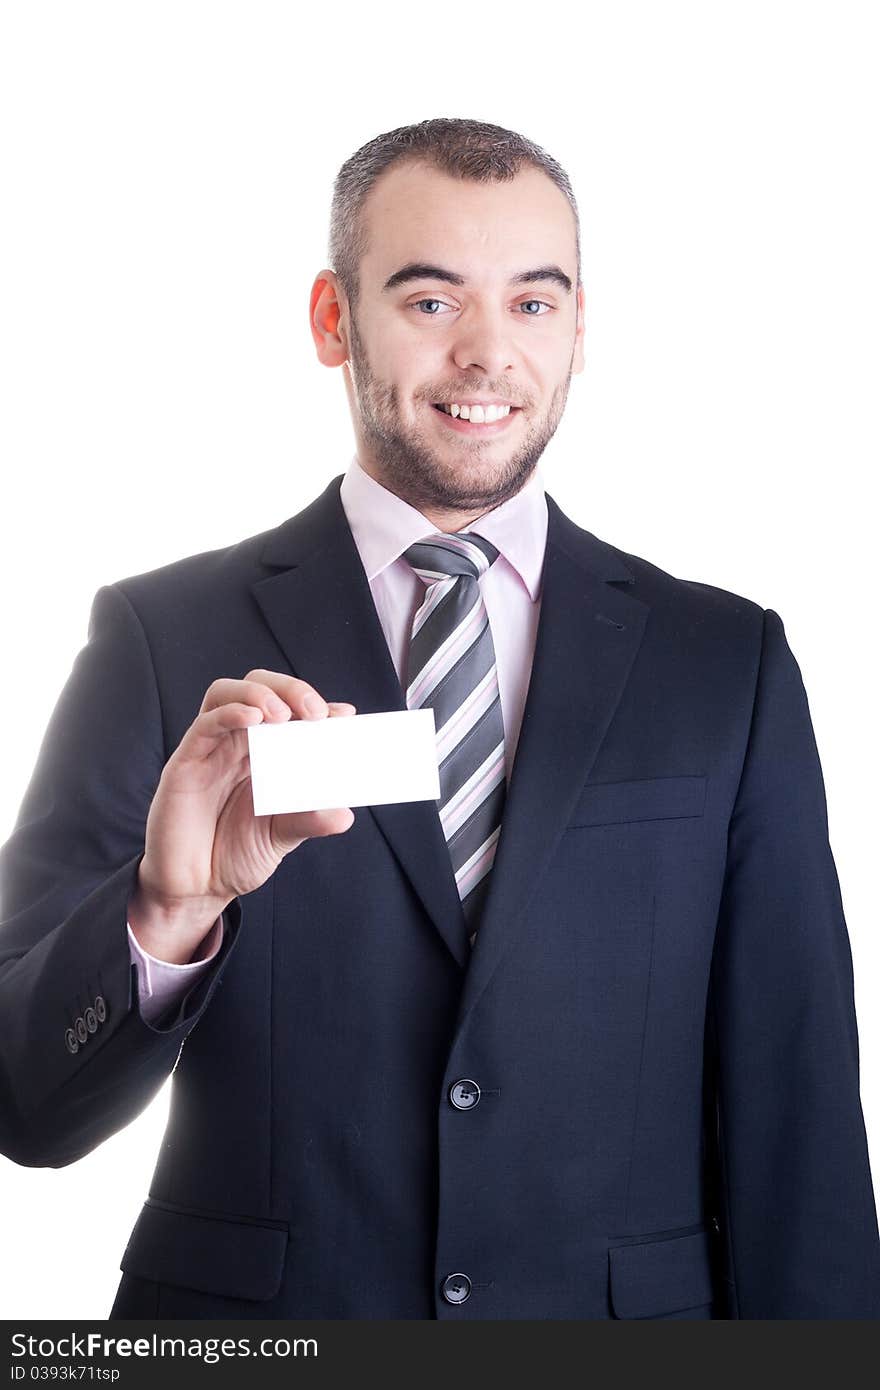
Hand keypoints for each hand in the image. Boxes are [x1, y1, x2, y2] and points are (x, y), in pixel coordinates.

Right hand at [128, 670, 355, 959]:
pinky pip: (205, 725)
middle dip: (290, 689)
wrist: (194, 891)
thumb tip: (345, 814)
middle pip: (258, 688)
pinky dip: (231, 713)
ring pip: (227, 693)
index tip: (344, 717)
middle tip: (316, 713)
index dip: (315, 705)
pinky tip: (254, 719)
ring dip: (259, 693)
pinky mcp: (185, 763)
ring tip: (284, 714)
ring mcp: (209, 750)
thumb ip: (308, 820)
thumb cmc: (234, 857)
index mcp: (262, 754)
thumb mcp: (281, 837)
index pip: (288, 710)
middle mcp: (235, 744)